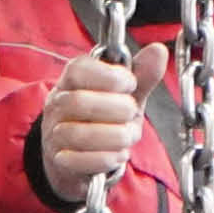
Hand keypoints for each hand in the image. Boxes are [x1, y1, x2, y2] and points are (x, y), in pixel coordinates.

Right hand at [33, 53, 142, 204]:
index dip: (109, 76)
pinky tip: (118, 154)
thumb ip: (141, 75)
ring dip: (115, 136)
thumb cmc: (104, 119)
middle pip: (79, 102)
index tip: (130, 84)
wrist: (80, 156)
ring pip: (79, 134)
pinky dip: (106, 158)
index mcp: (71, 81)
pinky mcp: (59, 161)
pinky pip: (80, 161)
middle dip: (116, 109)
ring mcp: (54, 134)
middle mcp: (58, 105)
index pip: (78, 69)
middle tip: (131, 112)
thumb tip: (158, 51)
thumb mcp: (125, 95)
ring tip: (128, 136)